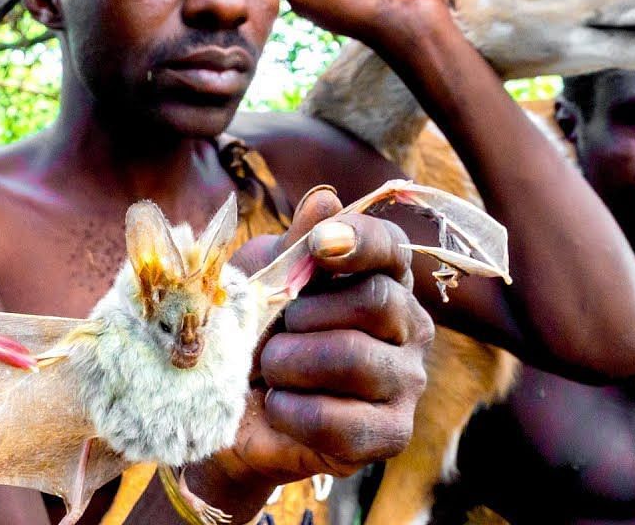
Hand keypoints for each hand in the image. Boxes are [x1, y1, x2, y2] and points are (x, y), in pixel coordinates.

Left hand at [196, 188, 431, 516]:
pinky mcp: (390, 433)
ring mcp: (406, 382)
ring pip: (356, 359)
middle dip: (305, 316)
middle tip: (272, 332)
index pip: (391, 247)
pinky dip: (294, 411)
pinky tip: (277, 407)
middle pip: (376, 302)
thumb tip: (326, 201)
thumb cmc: (249, 333)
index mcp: (380, 278)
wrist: (227, 411)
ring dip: (291, 363)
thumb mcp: (259, 281)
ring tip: (268, 370)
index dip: (360, 240)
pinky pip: (343, 420)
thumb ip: (292, 248)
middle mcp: (408, 326)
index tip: (319, 245)